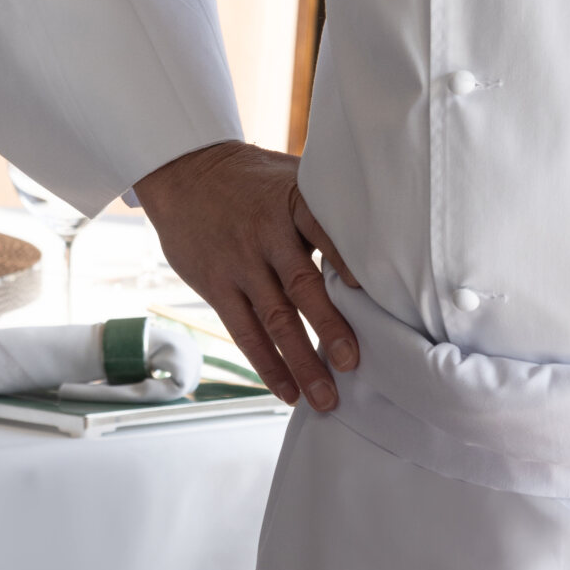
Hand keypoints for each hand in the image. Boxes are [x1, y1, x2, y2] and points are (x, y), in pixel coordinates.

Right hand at [133, 140, 359, 411]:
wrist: (187, 173)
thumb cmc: (252, 179)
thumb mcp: (291, 175)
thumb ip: (326, 204)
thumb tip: (383, 228)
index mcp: (293, 202)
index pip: (323, 230)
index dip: (345, 259)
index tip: (368, 289)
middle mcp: (266, 235)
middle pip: (301, 286)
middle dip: (329, 327)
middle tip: (353, 363)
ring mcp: (240, 264)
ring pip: (274, 319)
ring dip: (300, 361)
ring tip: (324, 396)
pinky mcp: (217, 286)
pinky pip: (244, 332)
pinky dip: (267, 364)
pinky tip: (286, 391)